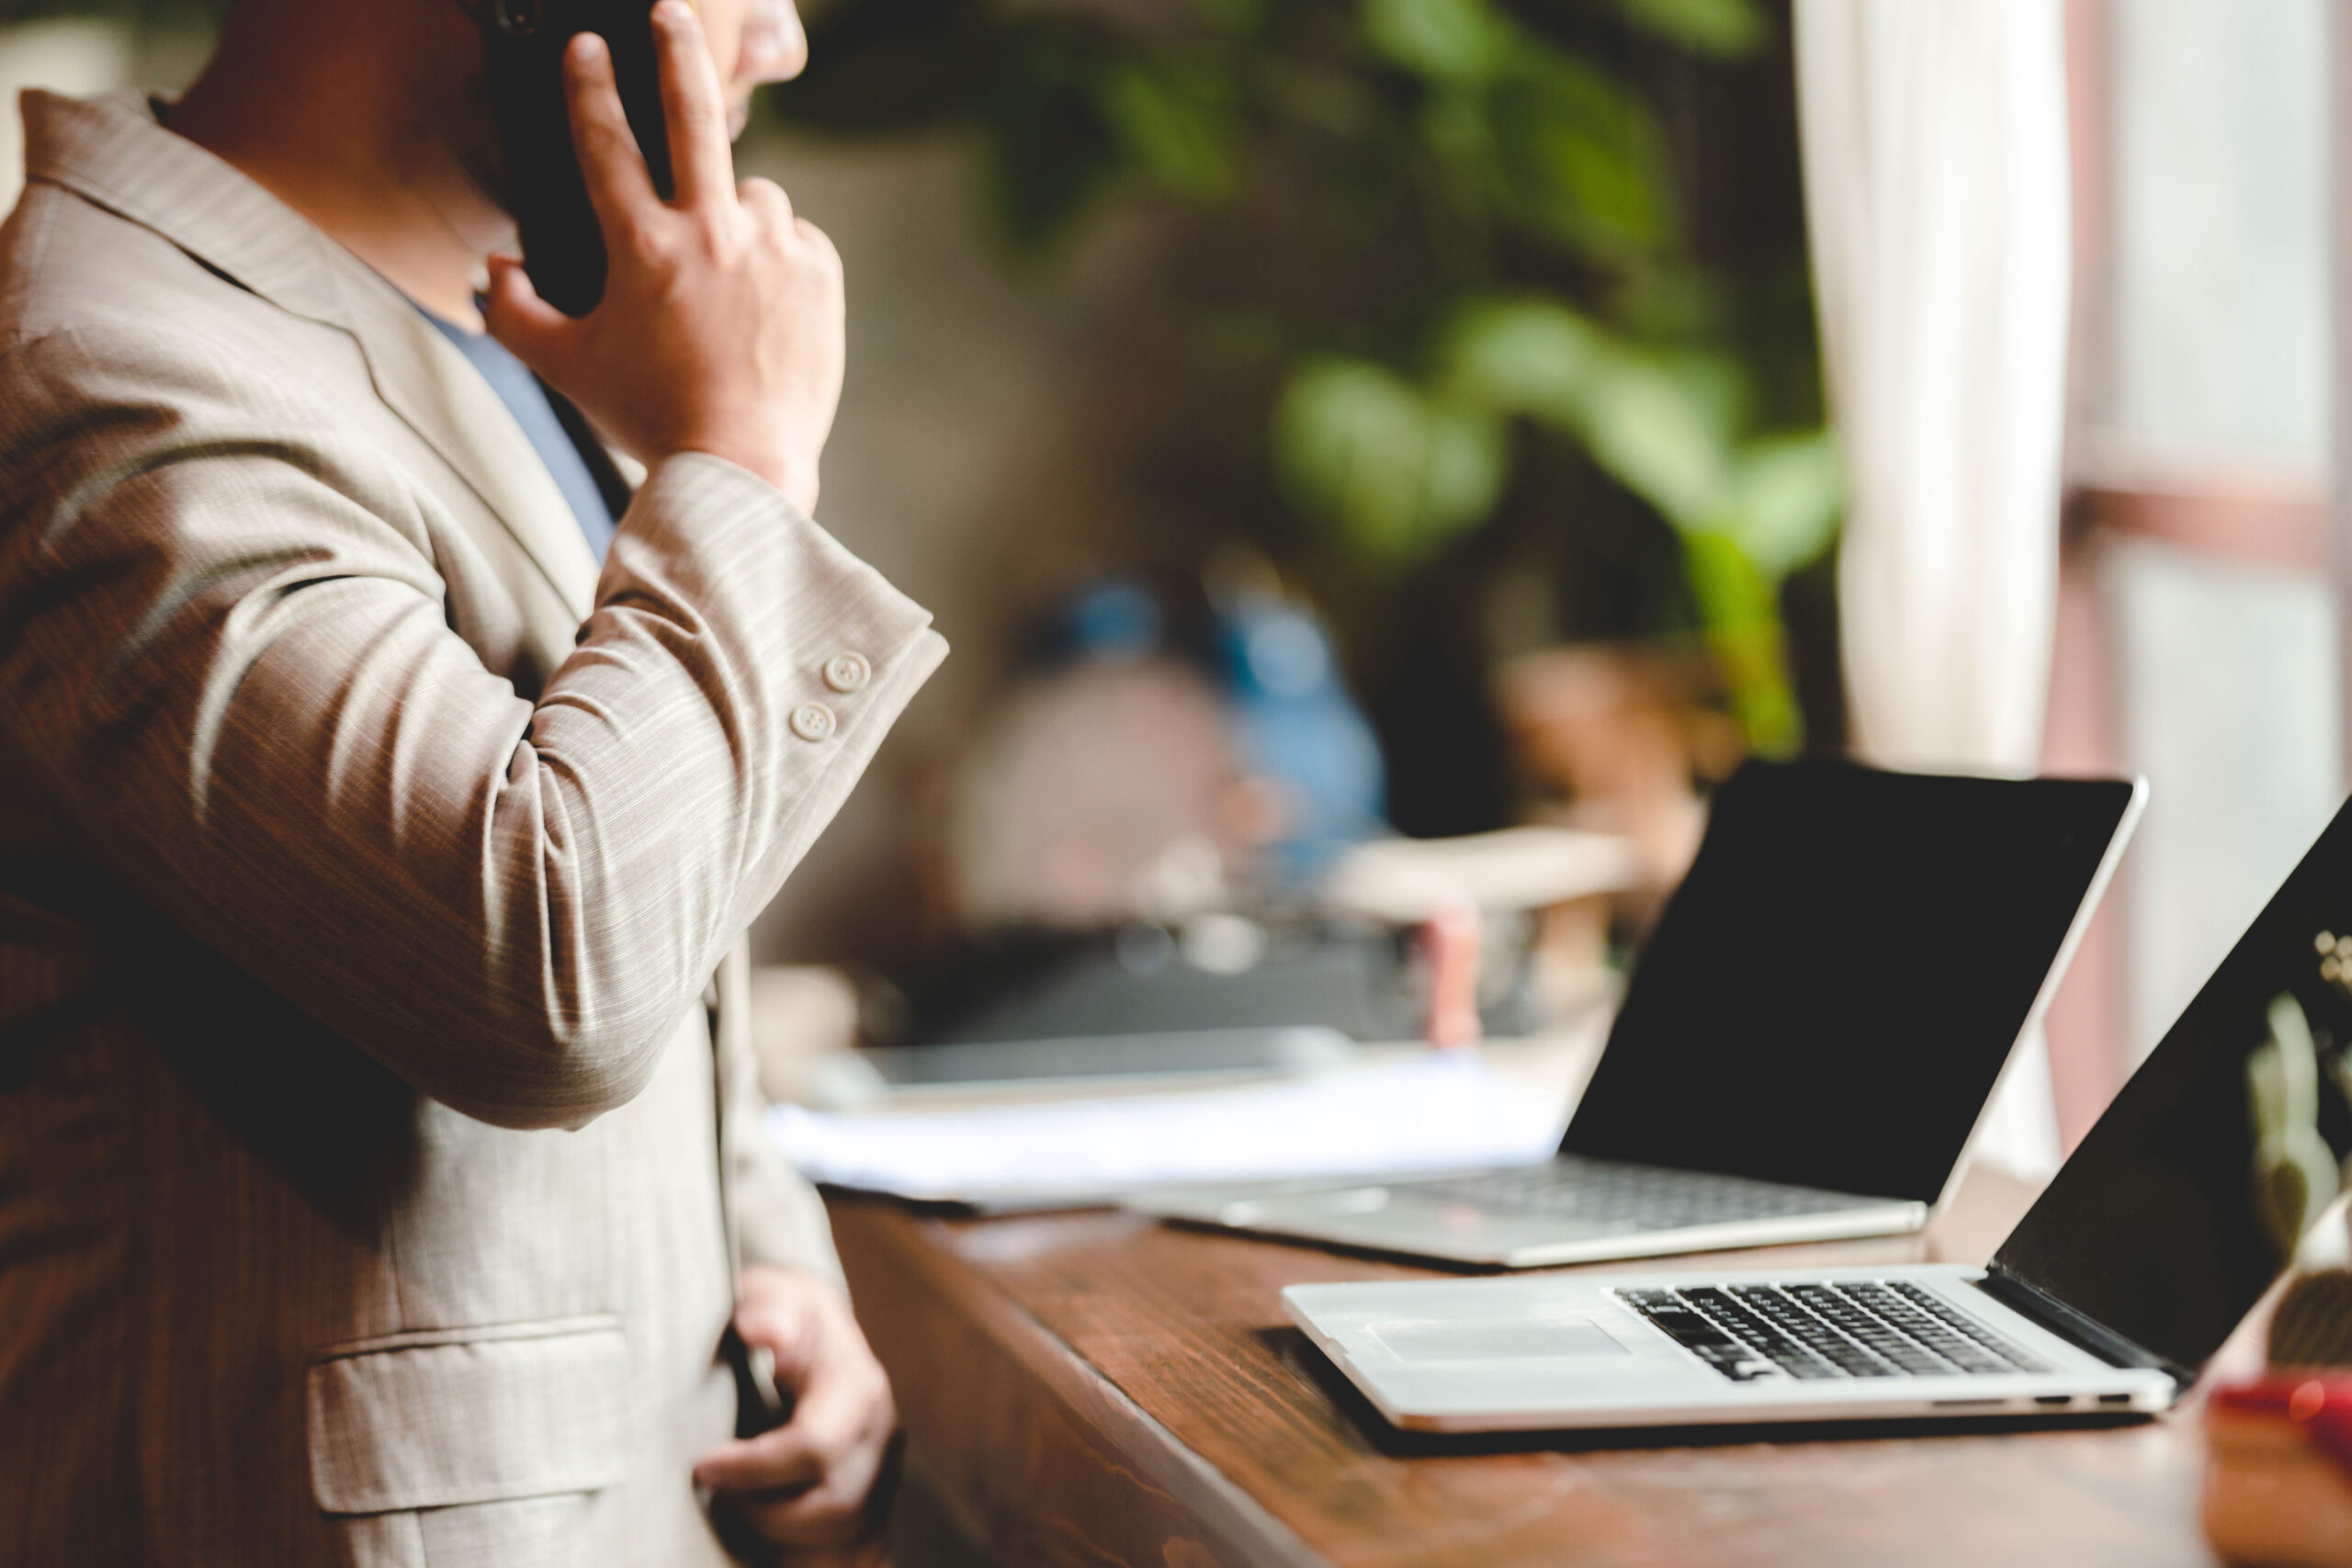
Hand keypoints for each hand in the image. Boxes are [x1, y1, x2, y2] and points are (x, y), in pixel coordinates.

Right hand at [484, 0, 844, 513]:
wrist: (743, 467)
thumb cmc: (649, 419)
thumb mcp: (565, 368)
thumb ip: (514, 312)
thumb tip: (490, 268)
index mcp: (642, 245)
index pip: (605, 142)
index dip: (589, 87)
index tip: (588, 47)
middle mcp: (709, 231)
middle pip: (693, 113)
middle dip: (676, 50)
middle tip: (670, 12)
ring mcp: (770, 248)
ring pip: (753, 194)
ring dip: (736, 217)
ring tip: (728, 283)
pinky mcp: (818, 272)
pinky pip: (795, 239)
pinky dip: (778, 257)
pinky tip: (765, 306)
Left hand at [695, 1265, 899, 1560]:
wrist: (811, 1337)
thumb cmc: (778, 1315)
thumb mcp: (771, 1294)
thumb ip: (767, 1304)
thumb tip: (762, 1327)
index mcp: (859, 1386)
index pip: (815, 1446)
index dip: (754, 1468)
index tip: (703, 1463)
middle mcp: (882, 1436)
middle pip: (833, 1507)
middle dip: (763, 1507)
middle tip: (715, 1489)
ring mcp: (883, 1476)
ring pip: (838, 1540)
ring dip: (778, 1531)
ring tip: (737, 1503)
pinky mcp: (873, 1509)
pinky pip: (845, 1555)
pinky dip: (798, 1549)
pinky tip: (763, 1524)